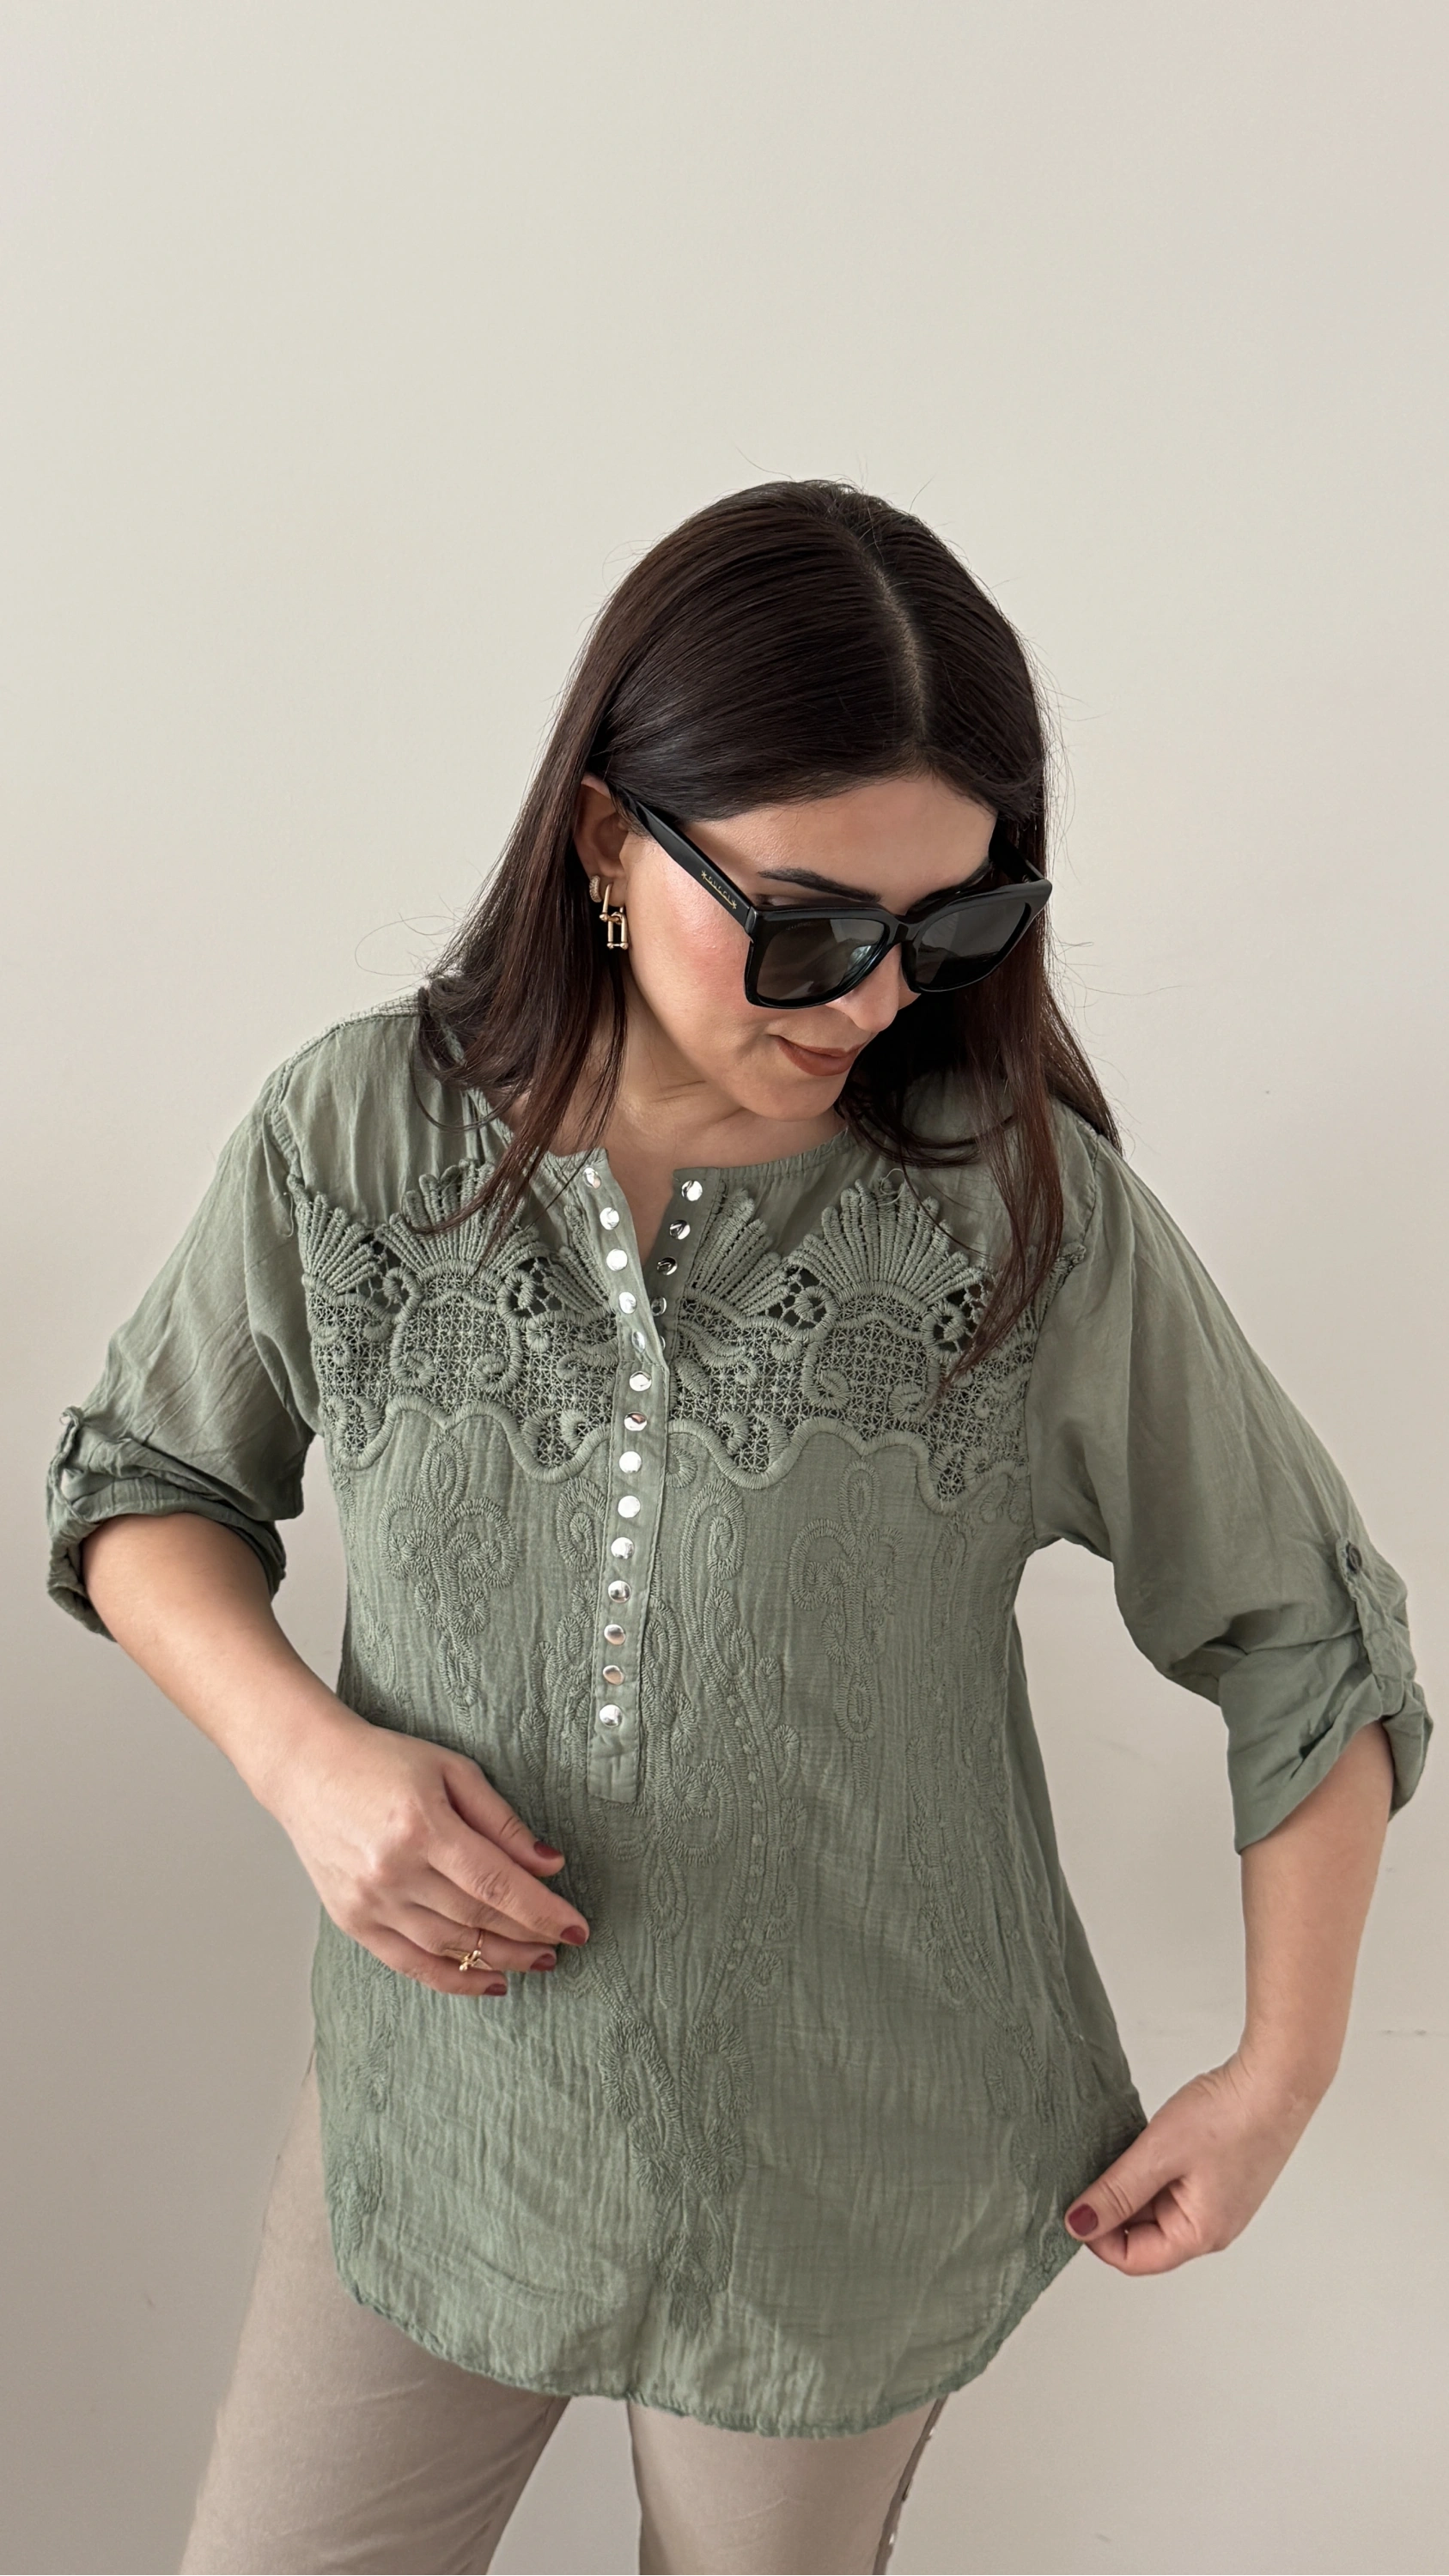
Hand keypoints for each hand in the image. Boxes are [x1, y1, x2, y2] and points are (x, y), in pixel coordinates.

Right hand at [267, 1706, 589, 1996]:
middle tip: (563, 1944)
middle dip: (528, 1937)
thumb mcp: (452, 1770)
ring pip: (449, 1946)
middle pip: (477, 1918)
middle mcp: (394, 1871)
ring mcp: (370, 1901)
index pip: (496, 1883)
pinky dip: (452, 1979)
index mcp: (423, 1827)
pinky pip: (410, 1963)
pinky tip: (488, 1981)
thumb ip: (501, 1821)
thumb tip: (548, 1865)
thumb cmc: (382, 1762)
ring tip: (536, 1961)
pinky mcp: (353, 1921)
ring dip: (499, 1960)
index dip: (542, 1911)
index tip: (577, 1926)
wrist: (307, 1769)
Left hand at [1062, 2053, 1320, 2273]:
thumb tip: (1079, 2224)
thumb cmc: (1229, 2118)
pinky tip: (1150, 2142)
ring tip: (1128, 2149)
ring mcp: (1219, 2202)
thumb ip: (1116, 2192)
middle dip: (1116, 2205)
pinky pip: (1175, 2186)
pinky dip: (1155, 2169)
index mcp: (1200, 2235)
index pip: (1134, 2259)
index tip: (1076, 2203)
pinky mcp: (1221, 2178)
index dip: (1098, 2235)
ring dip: (1135, 2184)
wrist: (1277, 2081)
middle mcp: (1213, 2227)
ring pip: (1158, 2208)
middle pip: (1146, 2235)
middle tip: (1098, 2166)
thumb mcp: (1158, 2154)